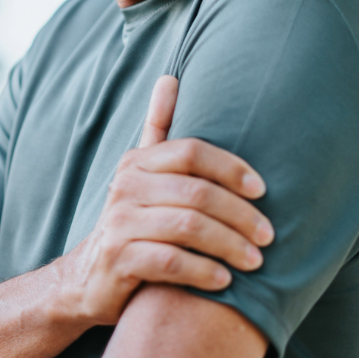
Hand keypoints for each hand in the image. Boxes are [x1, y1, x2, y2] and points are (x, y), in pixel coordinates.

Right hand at [59, 76, 273, 325]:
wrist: (90, 275)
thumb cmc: (134, 218)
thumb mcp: (143, 171)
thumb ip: (158, 127)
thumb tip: (169, 77)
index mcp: (138, 162)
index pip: (191, 152)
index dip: (230, 168)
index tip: (262, 190)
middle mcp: (126, 186)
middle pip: (196, 192)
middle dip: (239, 215)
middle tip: (267, 236)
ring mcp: (120, 223)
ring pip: (188, 227)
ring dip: (229, 245)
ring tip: (254, 261)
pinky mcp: (119, 259)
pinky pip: (170, 262)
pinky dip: (203, 271)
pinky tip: (224, 279)